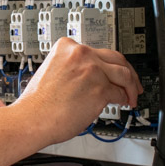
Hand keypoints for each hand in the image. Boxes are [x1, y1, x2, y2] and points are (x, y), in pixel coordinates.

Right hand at [15, 37, 143, 143]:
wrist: (32, 118)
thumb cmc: (37, 103)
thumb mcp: (52, 71)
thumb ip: (72, 68)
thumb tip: (91, 77)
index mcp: (67, 47)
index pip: (98, 51)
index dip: (109, 63)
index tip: (113, 70)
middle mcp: (82, 54)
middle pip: (116, 58)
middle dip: (128, 72)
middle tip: (132, 82)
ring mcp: (92, 70)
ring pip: (124, 74)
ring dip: (131, 86)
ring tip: (132, 96)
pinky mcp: (100, 89)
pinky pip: (120, 93)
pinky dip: (124, 99)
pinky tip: (124, 103)